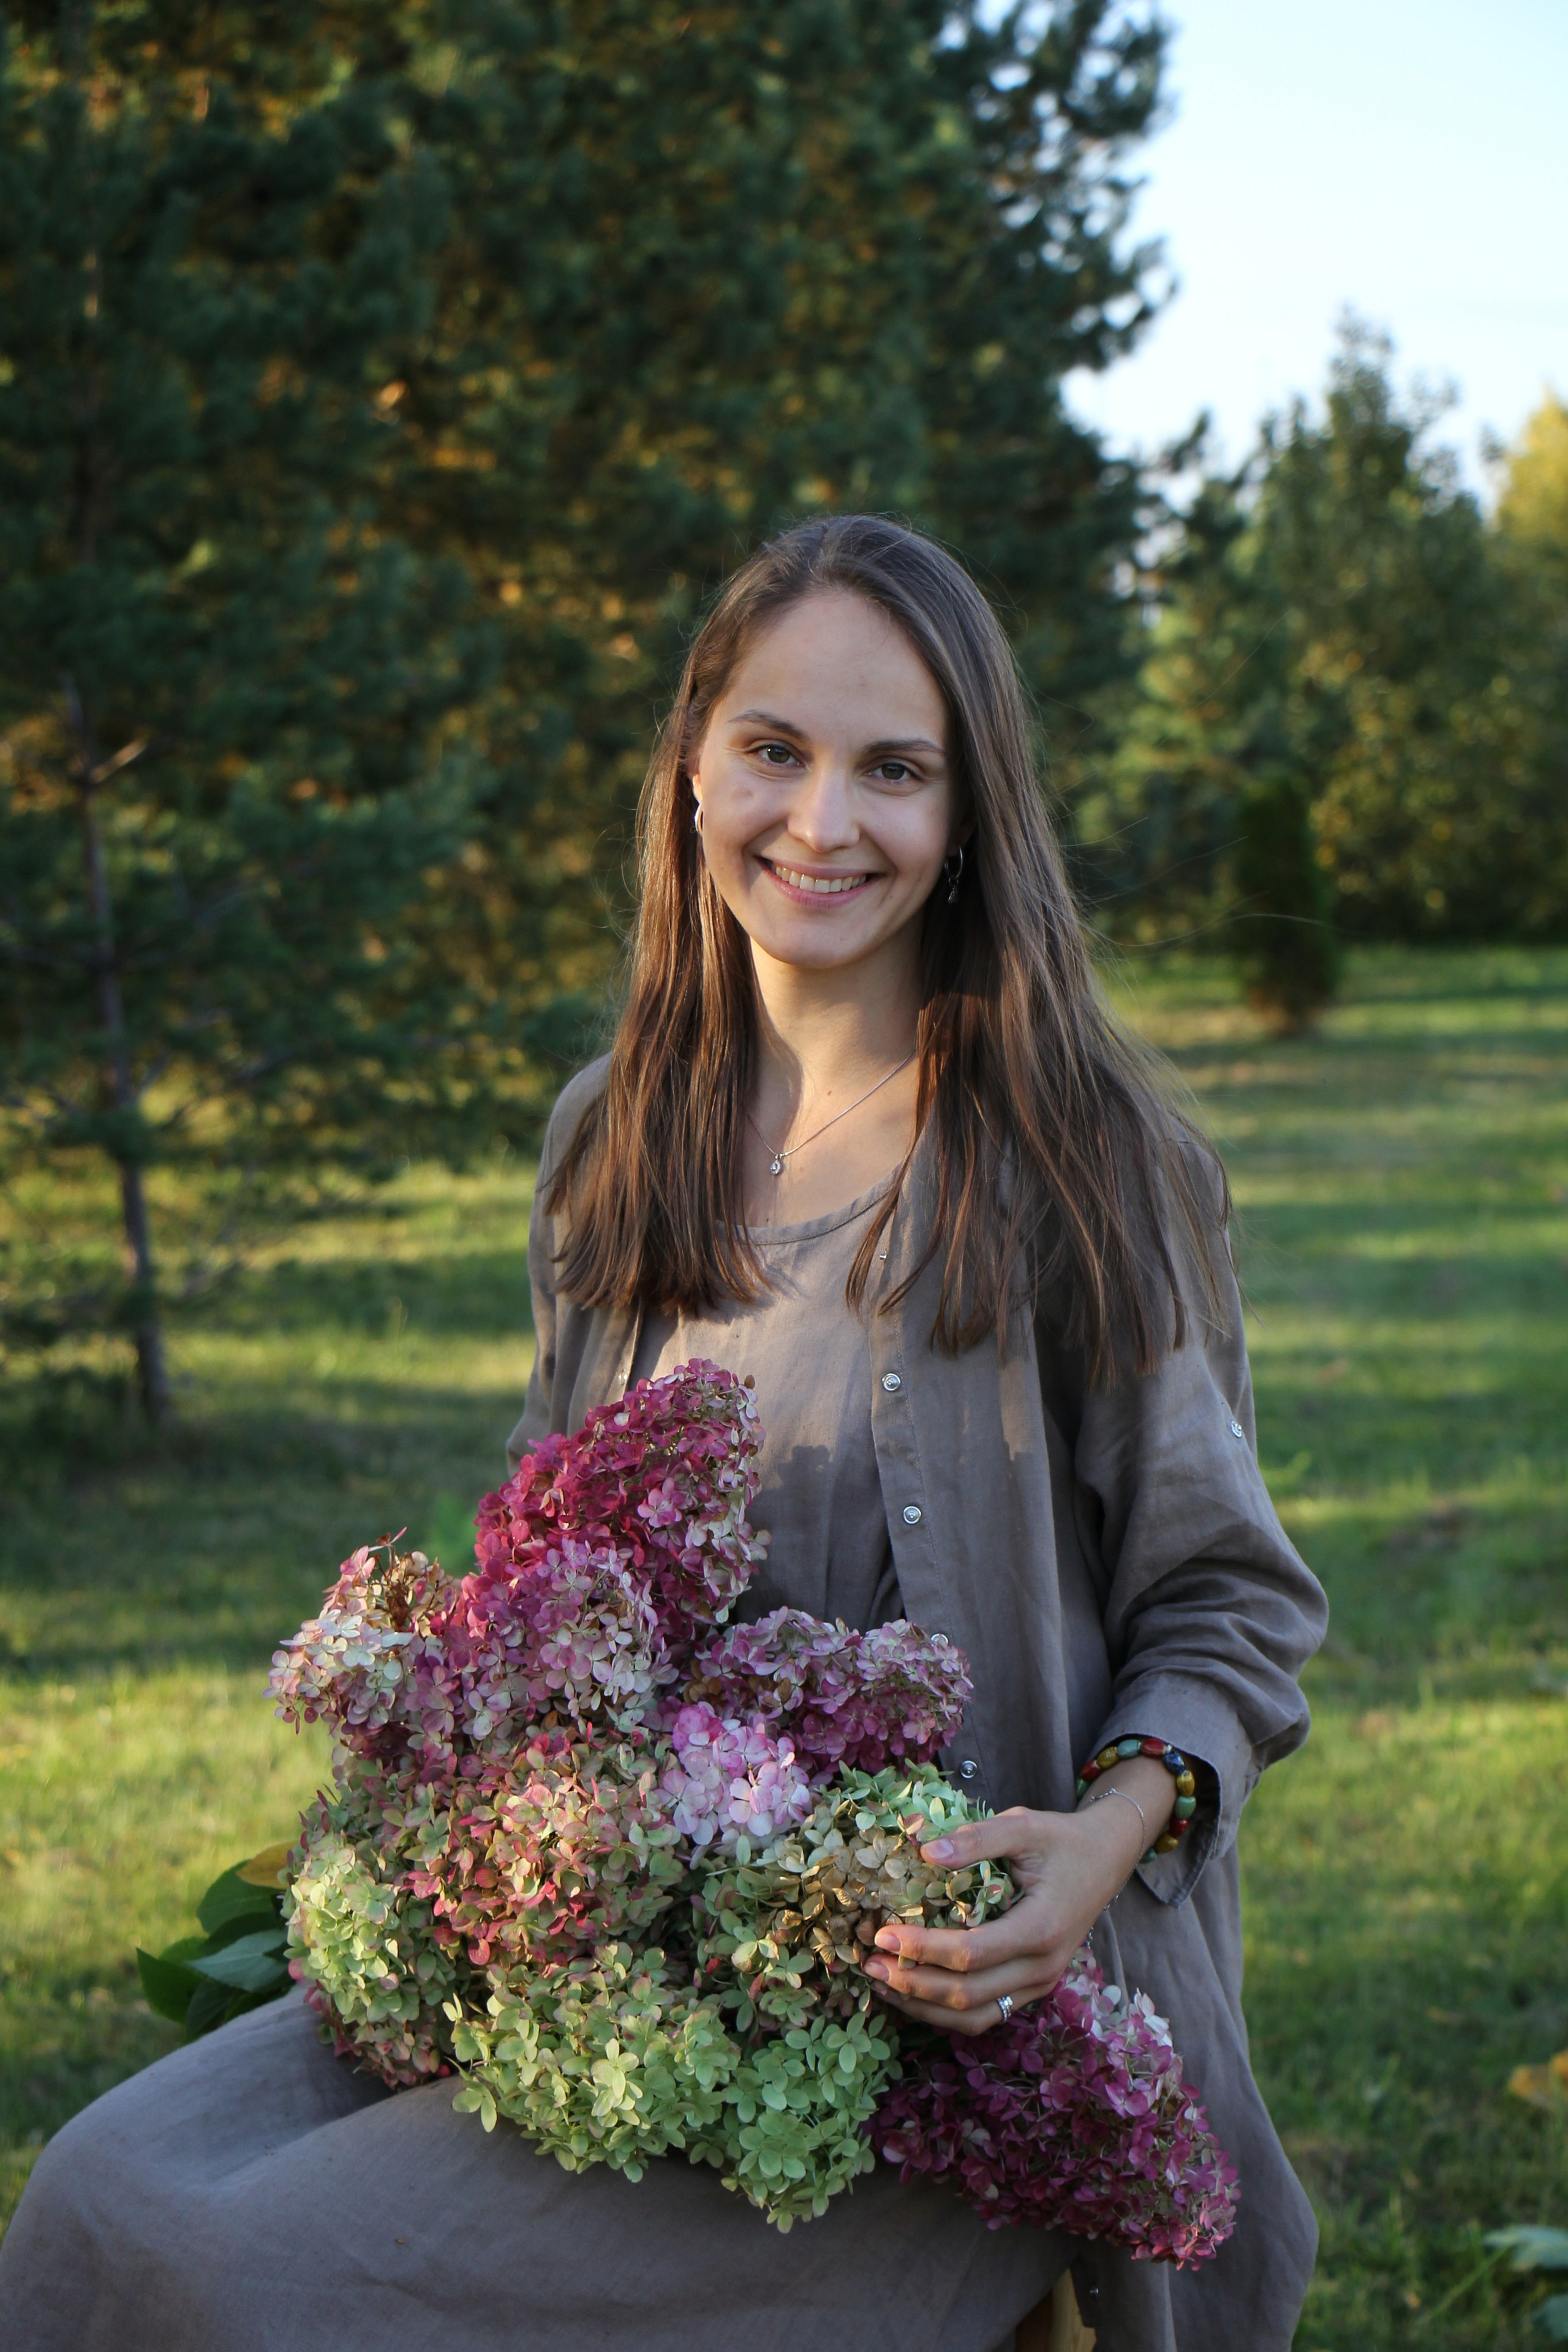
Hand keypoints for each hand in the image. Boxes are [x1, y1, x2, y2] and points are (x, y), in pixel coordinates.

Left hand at [859, 1758, 1174, 2036]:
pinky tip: (912, 1993)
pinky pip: (985, 2013)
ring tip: (880, 1984)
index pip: (970, 1953)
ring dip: (923, 2007)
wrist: (1106, 1859)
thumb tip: (923, 1851)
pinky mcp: (1031, 1987)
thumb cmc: (1061, 1840)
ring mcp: (1040, 1983)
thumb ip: (976, 1838)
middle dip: (912, 1983)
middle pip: (968, 1995)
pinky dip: (945, 2011)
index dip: (922, 1947)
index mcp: (1041, 1928)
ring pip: (975, 2016)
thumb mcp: (1023, 1826)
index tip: (881, 1932)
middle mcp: (1042, 1967)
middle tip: (868, 1964)